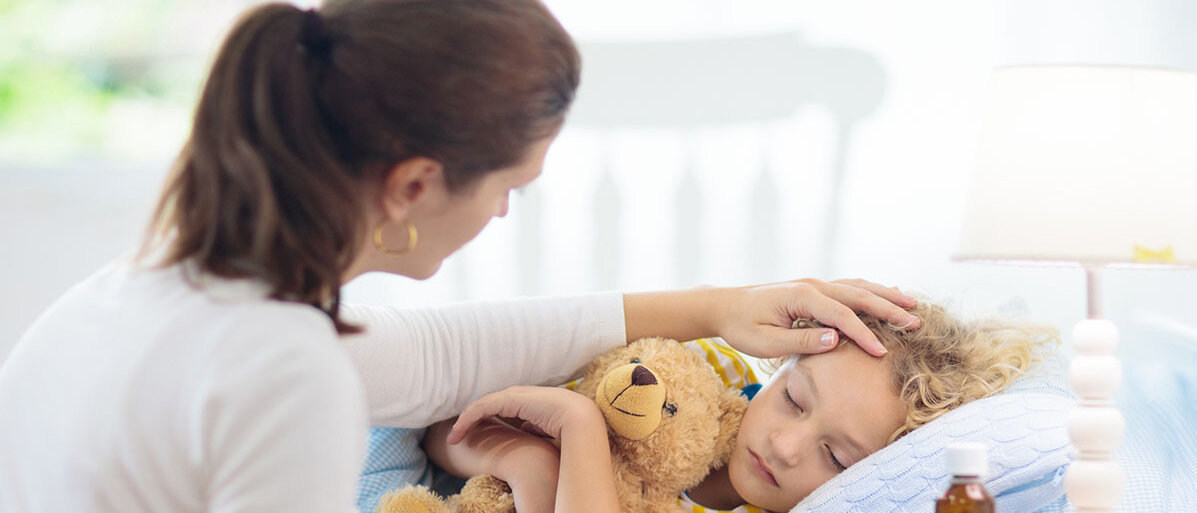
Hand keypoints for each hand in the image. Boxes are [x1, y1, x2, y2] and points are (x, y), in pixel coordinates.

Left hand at [448, 386, 603, 445]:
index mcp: (528, 400)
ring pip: (481, 406)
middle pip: (487, 404)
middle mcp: (519, 394)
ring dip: (465, 421)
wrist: (579, 418)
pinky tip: (458, 433)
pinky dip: (467, 420)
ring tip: (454, 437)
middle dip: (471, 419)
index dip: (484, 418)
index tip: (474, 434)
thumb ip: (535, 426)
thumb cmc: (568, 426)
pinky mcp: (508, 400)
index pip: (500, 406)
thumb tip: (525, 429)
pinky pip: (480, 409)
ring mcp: (513, 395)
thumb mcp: (547, 427)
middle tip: (457, 434)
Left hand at [714, 278, 918, 357]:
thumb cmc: (742, 327)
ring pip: (858, 288)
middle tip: (917, 322)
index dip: (864, 335)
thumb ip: (802, 341)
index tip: (883, 353)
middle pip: (859, 296)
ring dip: (886, 296)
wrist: (724, 306)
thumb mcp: (766, 342)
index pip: (842, 316)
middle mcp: (812, 286)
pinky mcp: (814, 290)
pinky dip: (871, 292)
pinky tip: (887, 295)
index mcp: (802, 297)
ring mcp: (814, 285)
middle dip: (889, 309)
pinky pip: (849, 288)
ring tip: (913, 305)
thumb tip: (836, 340)